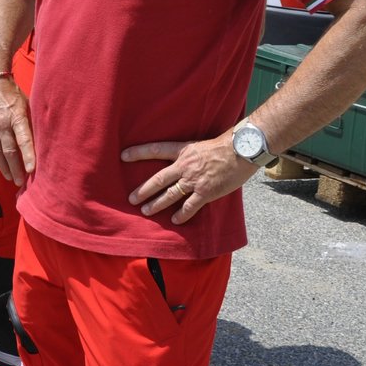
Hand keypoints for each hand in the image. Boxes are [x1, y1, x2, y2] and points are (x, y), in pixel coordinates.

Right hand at [0, 76, 34, 185]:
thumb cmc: (12, 94)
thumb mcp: (27, 104)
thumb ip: (31, 122)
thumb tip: (43, 140)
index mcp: (16, 116)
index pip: (23, 140)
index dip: (28, 156)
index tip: (32, 171)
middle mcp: (1, 123)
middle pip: (8, 151)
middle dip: (15, 169)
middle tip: (21, 182)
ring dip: (4, 168)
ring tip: (11, 177)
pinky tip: (0, 166)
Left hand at [124, 133, 257, 223]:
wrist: (242, 151)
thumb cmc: (226, 146)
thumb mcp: (201, 146)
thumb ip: (190, 156)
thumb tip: (182, 164)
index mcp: (183, 151)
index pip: (156, 150)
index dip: (139, 153)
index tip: (123, 156)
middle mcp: (184, 166)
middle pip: (158, 179)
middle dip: (143, 190)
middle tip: (131, 198)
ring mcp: (194, 180)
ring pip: (170, 194)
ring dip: (157, 204)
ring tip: (145, 211)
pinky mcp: (206, 192)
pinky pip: (190, 206)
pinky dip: (182, 215)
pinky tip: (175, 220)